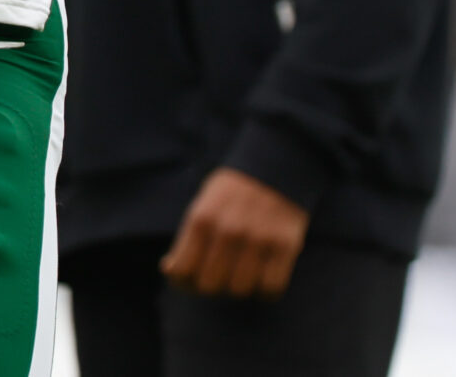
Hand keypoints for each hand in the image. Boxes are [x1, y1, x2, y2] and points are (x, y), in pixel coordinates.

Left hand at [160, 167, 308, 297]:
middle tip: (218, 276)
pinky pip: (271, 288)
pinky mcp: (285, 246)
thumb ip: (187, 239)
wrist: (275, 164)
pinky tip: (262, 278)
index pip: (183, 272)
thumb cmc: (232, 192)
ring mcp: (257, 239)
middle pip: (210, 286)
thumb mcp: (201, 206)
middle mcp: (227, 231)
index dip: (183, 283)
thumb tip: (170, 271)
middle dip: (211, 286)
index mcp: (201, 219)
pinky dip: (265, 291)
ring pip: (241, 290)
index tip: (190, 280)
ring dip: (239, 288)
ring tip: (241, 274)